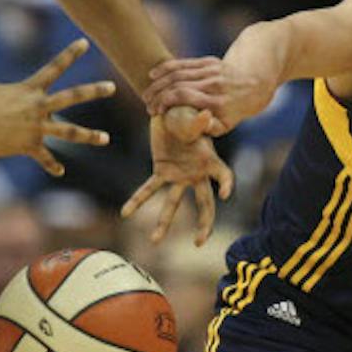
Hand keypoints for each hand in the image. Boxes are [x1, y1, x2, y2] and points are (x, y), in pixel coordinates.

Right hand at [0, 40, 113, 177]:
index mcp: (29, 90)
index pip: (55, 67)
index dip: (70, 54)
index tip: (85, 43)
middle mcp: (38, 106)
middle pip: (72, 96)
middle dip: (94, 91)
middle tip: (113, 86)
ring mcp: (36, 127)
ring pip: (69, 131)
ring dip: (88, 136)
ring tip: (105, 139)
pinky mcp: (29, 146)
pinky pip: (44, 158)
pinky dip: (52, 165)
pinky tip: (60, 172)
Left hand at [122, 115, 233, 243]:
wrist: (170, 110)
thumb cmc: (186, 111)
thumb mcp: (191, 116)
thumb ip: (196, 122)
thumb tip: (206, 116)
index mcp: (210, 160)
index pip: (224, 175)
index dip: (226, 184)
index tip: (225, 194)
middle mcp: (197, 173)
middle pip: (204, 203)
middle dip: (203, 223)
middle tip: (198, 242)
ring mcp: (179, 175)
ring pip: (173, 203)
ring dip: (164, 223)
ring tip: (154, 241)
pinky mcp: (162, 171)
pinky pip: (148, 189)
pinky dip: (137, 200)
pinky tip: (125, 213)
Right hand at [147, 55, 278, 136]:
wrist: (258, 80)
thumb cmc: (239, 107)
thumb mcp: (230, 123)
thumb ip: (212, 127)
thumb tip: (197, 126)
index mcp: (217, 102)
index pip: (183, 97)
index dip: (164, 102)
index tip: (155, 112)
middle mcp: (213, 84)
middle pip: (176, 85)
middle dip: (157, 94)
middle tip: (147, 105)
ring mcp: (211, 71)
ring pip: (177, 73)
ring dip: (158, 83)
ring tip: (147, 94)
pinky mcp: (210, 61)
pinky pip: (183, 63)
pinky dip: (166, 68)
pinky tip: (153, 74)